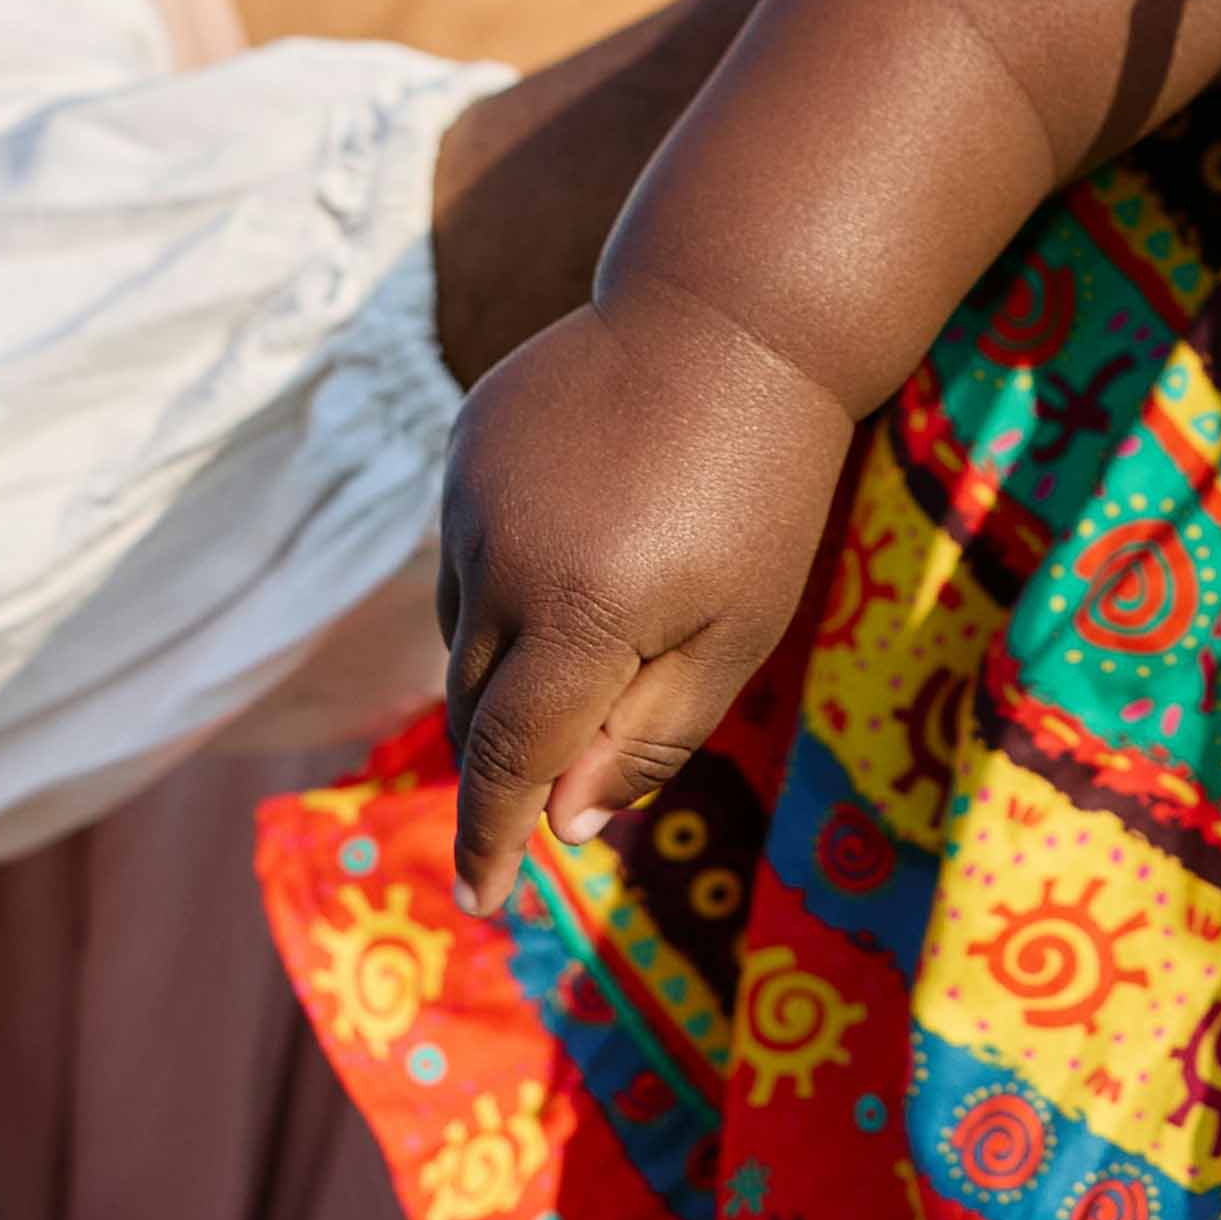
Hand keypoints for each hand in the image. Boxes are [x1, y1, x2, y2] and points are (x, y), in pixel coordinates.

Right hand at [434, 287, 859, 894]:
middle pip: (473, 706)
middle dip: (504, 762)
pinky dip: (499, 584)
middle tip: (543, 802)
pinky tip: (569, 554)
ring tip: (587, 643)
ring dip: (504, 669)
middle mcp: (498, 559)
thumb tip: (565, 822)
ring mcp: (468, 498)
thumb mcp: (737, 630)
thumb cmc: (761, 489)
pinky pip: (462, 551)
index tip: (486, 904)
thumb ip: (648, 732)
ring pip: (459, 629)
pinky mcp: (462, 448)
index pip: (507, 763)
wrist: (733, 316)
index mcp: (576, 616)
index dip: (493, 842)